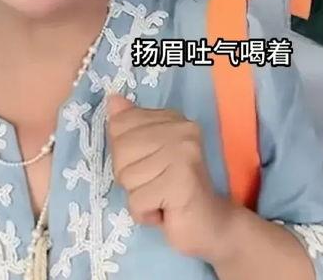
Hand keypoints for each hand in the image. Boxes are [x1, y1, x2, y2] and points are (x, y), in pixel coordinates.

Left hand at [106, 94, 235, 260]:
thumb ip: (130, 126)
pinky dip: (145, 213)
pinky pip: (137, 201)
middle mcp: (182, 129)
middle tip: (155, 185)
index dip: (124, 154)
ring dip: (139, 197)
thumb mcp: (147, 154)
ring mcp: (184, 153)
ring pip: (127, 177)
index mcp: (172, 118)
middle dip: (129, 177)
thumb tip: (112, 99)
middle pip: (121, 150)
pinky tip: (166, 210)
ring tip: (162, 197)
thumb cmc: (173, 190)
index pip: (120, 124)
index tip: (148, 165)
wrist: (210, 224)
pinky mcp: (182, 182)